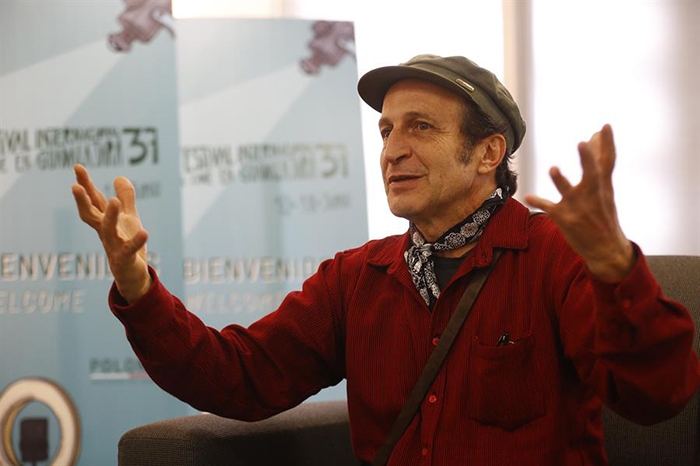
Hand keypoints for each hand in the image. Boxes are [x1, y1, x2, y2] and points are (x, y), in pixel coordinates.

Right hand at [71, 164, 151, 301]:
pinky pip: (129, 250)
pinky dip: (136, 242)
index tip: (77, 167)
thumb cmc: (127, 244)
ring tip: (115, 201)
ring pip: (108, 230)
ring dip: (110, 216)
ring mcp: (113, 246)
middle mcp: (105, 232)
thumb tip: (119, 176)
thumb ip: (126, 198)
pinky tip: (145, 232)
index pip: (94, 200)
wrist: (132, 275)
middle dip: (82, 201)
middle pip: (90, 214)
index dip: (85, 184)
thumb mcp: (129, 218)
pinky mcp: (124, 259)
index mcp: (105, 221)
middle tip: (74, 186)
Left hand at [525, 124, 633, 280]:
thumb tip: (591, 137)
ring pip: (568, 192)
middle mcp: (592, 195)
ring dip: (561, 181)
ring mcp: (578, 208)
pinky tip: (527, 196)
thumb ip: (597, 166)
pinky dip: (538, 202)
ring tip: (553, 169)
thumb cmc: (604, 216)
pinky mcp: (565, 219)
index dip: (607, 144)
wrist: (607, 249)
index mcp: (604, 187)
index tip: (604, 126)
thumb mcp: (606, 192)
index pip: (608, 162)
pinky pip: (549, 208)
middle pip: (592, 174)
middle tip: (582, 142)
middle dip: (587, 159)